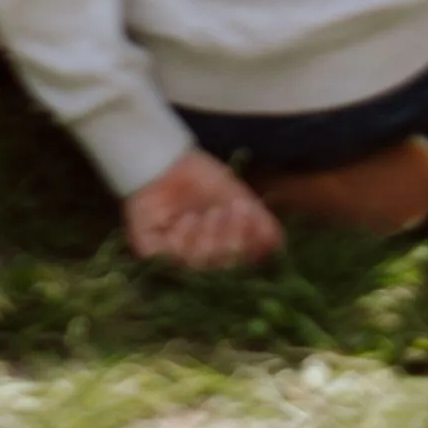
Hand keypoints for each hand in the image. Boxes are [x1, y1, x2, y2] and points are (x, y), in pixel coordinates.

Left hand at [121, 149, 281, 270]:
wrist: (169, 159)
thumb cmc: (205, 181)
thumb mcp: (238, 199)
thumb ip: (259, 221)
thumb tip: (278, 243)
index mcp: (221, 254)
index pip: (239, 264)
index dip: (247, 247)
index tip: (254, 222)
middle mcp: (198, 260)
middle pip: (218, 268)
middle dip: (230, 242)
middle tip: (233, 214)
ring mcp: (173, 257)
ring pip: (195, 264)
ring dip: (208, 240)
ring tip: (213, 213)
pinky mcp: (150, 249)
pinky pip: (166, 257)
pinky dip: (182, 241)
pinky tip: (189, 221)